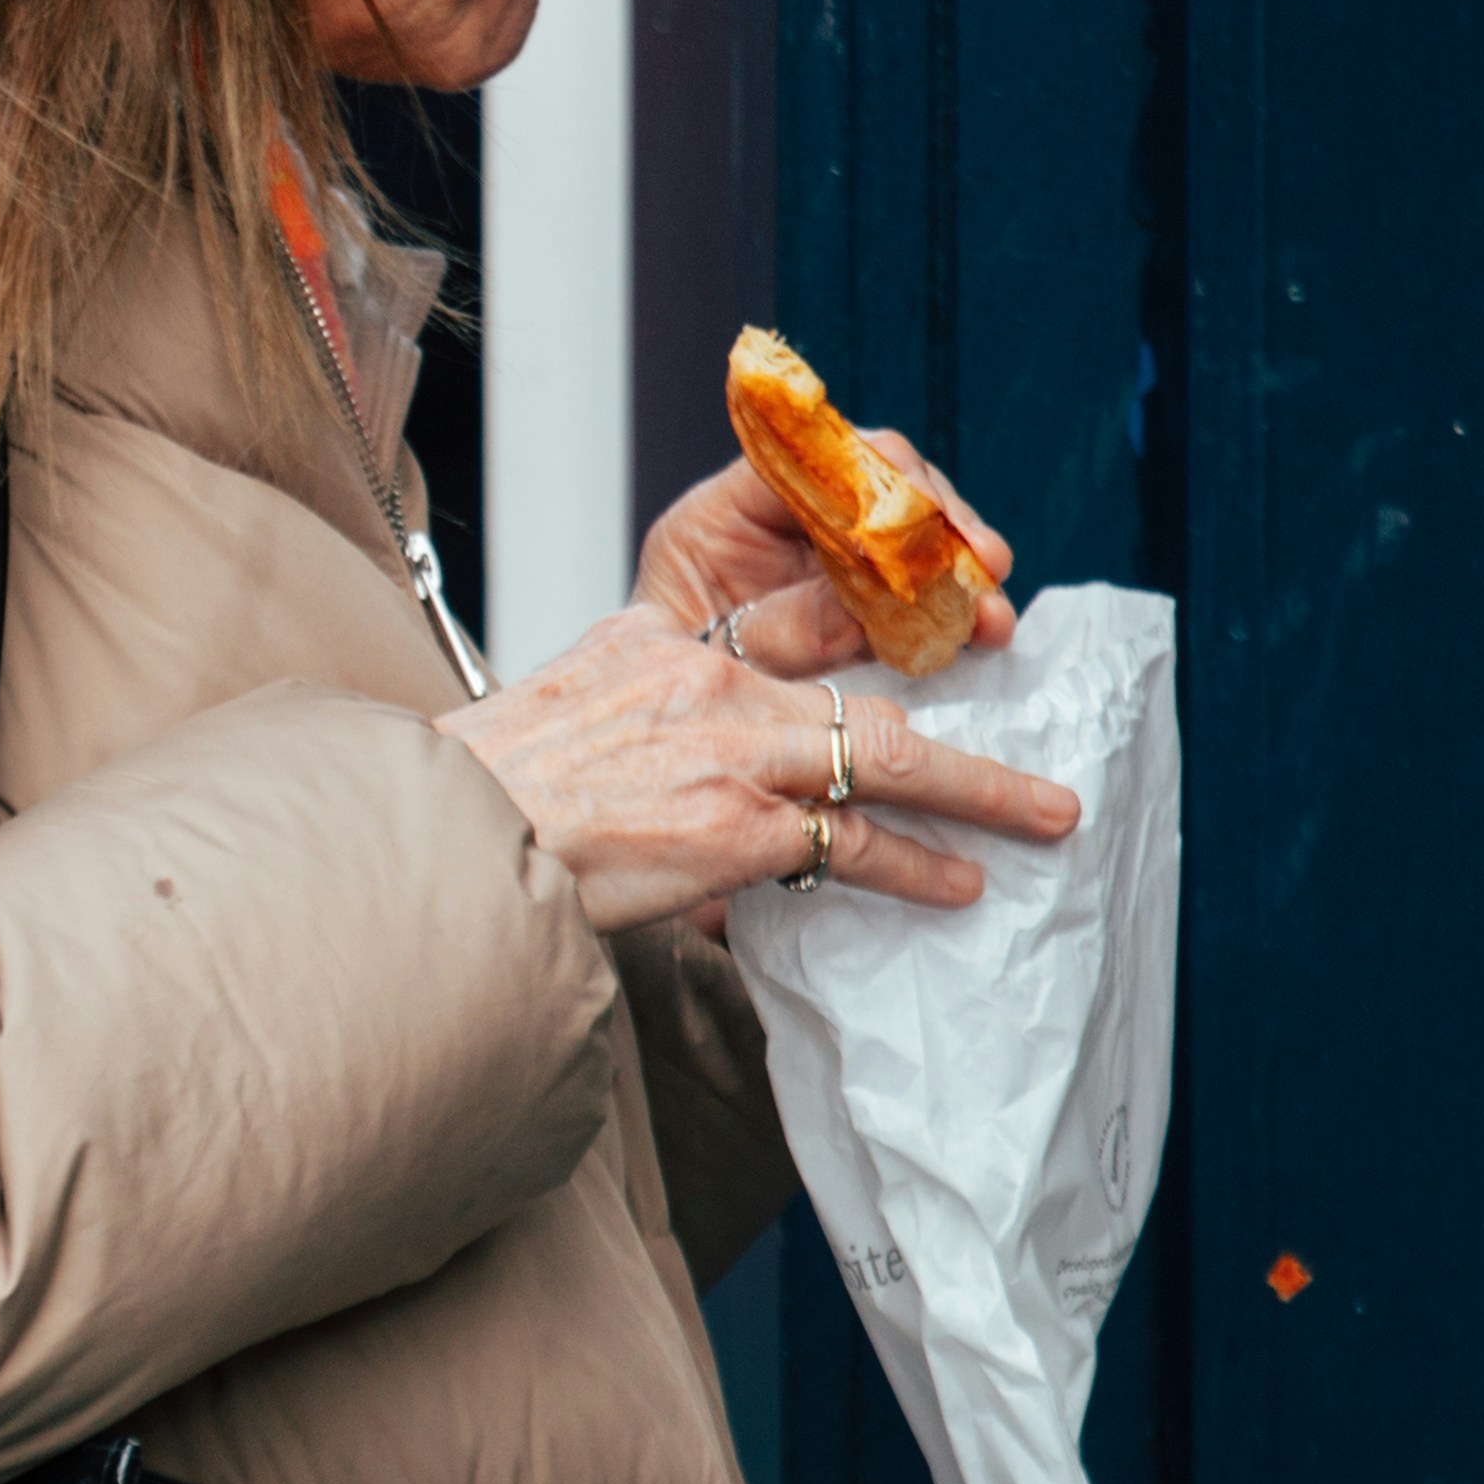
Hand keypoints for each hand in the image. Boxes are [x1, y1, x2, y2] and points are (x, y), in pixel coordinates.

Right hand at [437, 609, 1079, 929]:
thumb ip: (628, 708)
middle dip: (952, 677)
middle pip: (857, 662)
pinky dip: (916, 868)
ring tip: (1043, 816)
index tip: (922, 614)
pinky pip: (853, 846)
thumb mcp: (560, 712)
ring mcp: (727, 752)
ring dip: (978, 789)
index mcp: (656, 638)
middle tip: (1020, 687)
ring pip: (887, 753)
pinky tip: (960, 883)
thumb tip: (672, 756)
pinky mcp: (732, 829)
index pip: (782, 600)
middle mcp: (703, 679)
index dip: (863, 599)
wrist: (441, 841)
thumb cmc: (484, 796)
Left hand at [633, 432, 1019, 670]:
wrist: (665, 738)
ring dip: (962, 565)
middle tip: (985, 563)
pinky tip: (986, 628)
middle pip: (877, 482)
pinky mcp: (857, 593)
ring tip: (994, 614)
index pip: (809, 460)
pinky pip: (918, 582)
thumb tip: (866, 613)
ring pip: (910, 529)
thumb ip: (783, 631)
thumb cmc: (667, 689)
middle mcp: (779, 518)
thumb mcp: (715, 658)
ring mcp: (823, 552)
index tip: (924, 519)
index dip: (875, 480)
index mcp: (721, 513)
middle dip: (940, 520)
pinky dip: (956, 601)